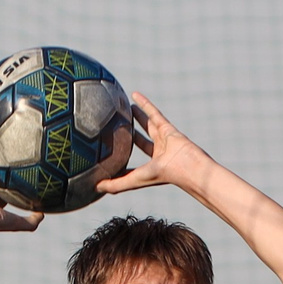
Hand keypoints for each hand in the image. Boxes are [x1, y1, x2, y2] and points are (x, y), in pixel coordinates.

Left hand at [94, 92, 212, 197]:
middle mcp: (157, 153)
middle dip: (130, 136)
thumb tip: (96, 187)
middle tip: (117, 127)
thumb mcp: (134, 180)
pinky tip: (134, 95)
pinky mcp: (167, 127)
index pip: (133, 164)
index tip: (110, 156)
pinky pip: (154, 112)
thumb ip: (116, 185)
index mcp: (150, 167)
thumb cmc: (162, 175)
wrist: (186, 166)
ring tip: (126, 108)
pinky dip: (145, 104)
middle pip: (140, 141)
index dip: (123, 160)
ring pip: (147, 126)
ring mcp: (163, 139)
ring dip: (137, 117)